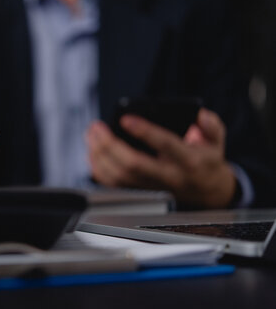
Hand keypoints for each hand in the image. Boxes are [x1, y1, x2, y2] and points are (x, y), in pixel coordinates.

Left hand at [85, 108, 235, 208]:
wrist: (208, 192)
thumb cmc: (206, 160)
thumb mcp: (216, 141)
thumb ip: (210, 126)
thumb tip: (198, 115)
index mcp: (189, 161)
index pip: (165, 145)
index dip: (145, 132)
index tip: (125, 119)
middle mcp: (168, 177)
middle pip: (133, 164)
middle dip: (110, 144)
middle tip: (96, 127)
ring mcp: (152, 187)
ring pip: (119, 177)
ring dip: (99, 156)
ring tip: (91, 135)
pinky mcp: (140, 192)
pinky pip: (114, 185)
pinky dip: (98, 170)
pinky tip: (92, 153)